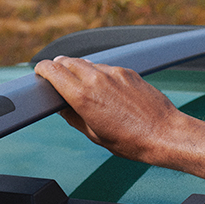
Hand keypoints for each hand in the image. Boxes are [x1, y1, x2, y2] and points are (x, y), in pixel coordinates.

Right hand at [34, 57, 204, 179]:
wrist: (164, 134)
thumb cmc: (131, 141)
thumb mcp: (94, 135)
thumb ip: (73, 117)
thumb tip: (62, 107)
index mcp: (83, 97)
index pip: (52, 70)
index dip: (42, 70)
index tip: (40, 73)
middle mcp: (97, 79)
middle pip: (67, 61)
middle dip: (58, 67)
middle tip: (56, 76)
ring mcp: (114, 72)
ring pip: (87, 63)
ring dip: (80, 70)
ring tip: (83, 87)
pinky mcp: (128, 71)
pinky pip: (106, 67)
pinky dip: (99, 74)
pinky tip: (106, 90)